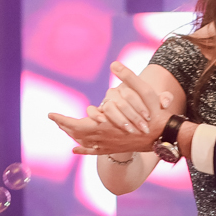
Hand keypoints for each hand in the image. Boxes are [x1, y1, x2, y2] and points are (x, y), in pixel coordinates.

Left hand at [48, 61, 175, 154]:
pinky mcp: (115, 149)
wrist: (165, 136)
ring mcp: (109, 145)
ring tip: (63, 127)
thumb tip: (114, 63)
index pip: (76, 125)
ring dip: (72, 134)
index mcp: (105, 125)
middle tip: (54, 118)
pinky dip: (83, 150)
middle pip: (77, 134)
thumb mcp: (144, 91)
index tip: (50, 114)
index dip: (62, 120)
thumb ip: (128, 77)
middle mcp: (104, 137)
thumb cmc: (154, 113)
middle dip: (64, 125)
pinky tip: (75, 149)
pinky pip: (94, 151)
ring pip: (84, 142)